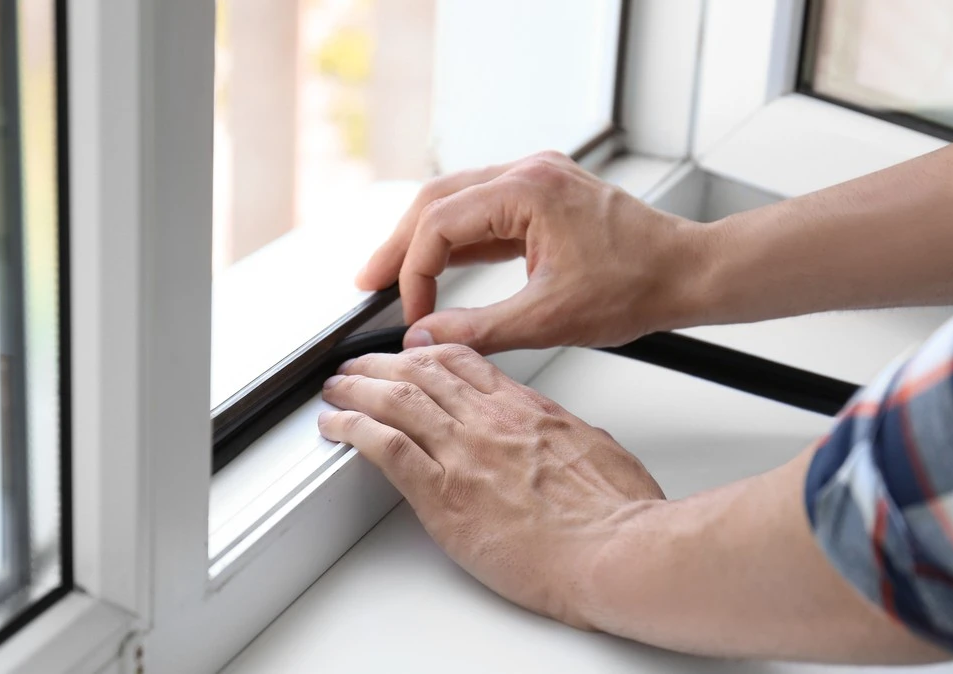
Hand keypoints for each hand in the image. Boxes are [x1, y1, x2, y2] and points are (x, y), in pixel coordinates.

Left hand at [317, 344, 665, 626]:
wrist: (614, 551)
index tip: (414, 355)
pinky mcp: (443, 492)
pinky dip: (353, 429)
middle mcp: (490, 421)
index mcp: (528, 409)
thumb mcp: (599, 450)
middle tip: (361, 366)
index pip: (467, 363)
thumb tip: (566, 438)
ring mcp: (464, 452)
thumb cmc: (617, 514)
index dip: (430, 353)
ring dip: (357, 388)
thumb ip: (569, 437)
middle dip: (383, 365)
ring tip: (336, 388)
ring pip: (396, 399)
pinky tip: (336, 425)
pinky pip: (385, 446)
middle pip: (423, 373)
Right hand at [356, 151, 703, 353]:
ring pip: (459, 202)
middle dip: (401, 245)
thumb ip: (479, 330)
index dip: (414, 272)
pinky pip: (487, 212)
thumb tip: (426, 338)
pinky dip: (461, 240)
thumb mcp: (550, 319)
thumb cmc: (640, 285)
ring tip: (394, 276)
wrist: (689, 273)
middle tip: (368, 281)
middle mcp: (530, 173)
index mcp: (528, 190)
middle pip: (438, 201)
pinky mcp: (547, 196)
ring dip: (426, 240)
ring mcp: (539, 180)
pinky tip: (442, 266)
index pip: (440, 224)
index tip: (410, 315)